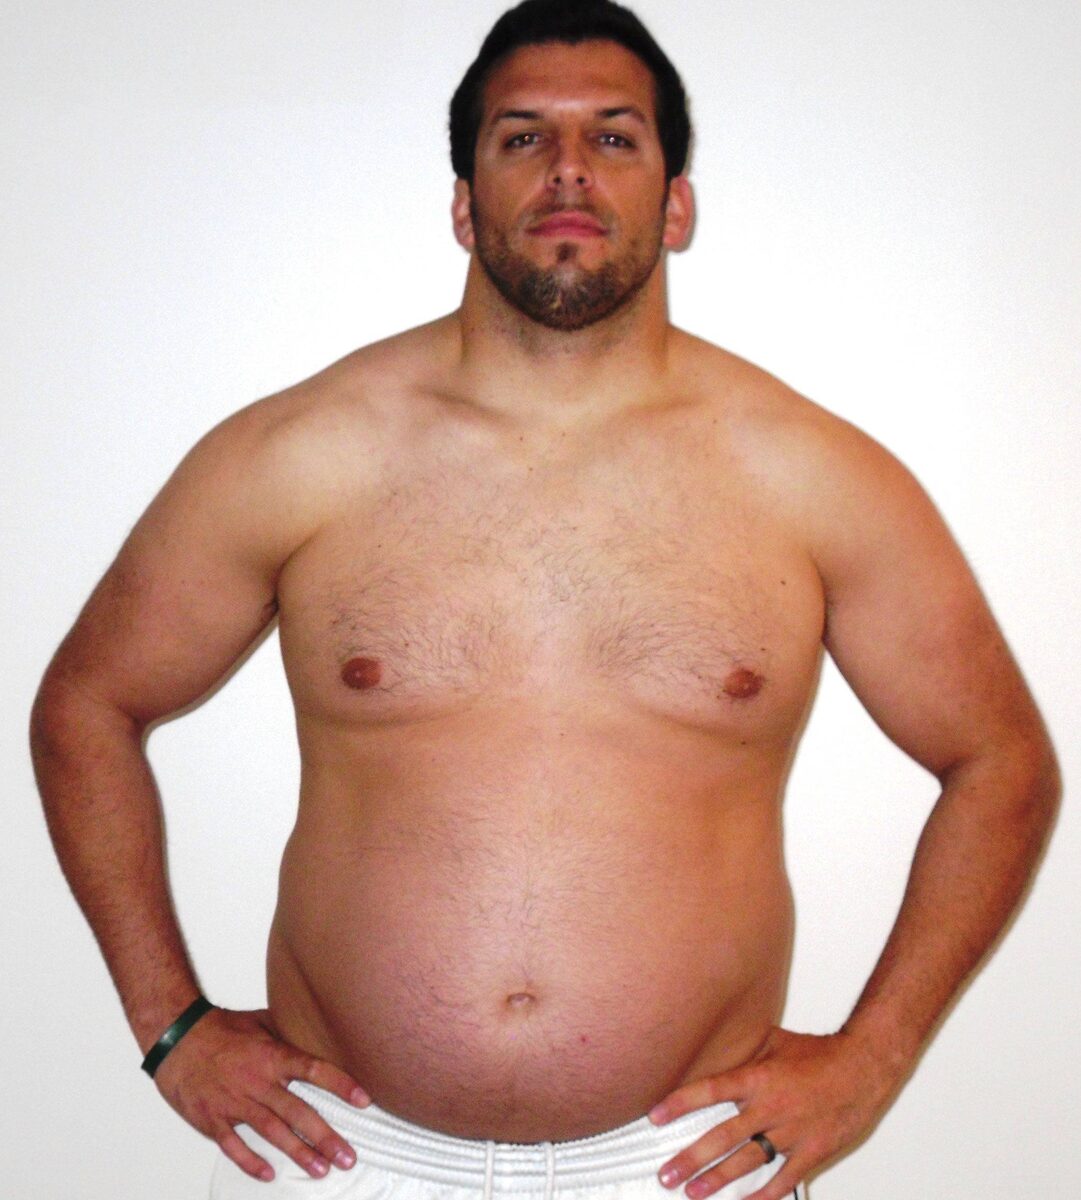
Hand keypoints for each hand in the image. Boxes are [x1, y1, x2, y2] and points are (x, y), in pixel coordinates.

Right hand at [152, 1006, 370, 1182]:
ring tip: (321, 1170)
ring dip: (298, 1153)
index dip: (340, 1084)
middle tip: (347, 1156)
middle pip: (298, 1112)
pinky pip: (234, 1146)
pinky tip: (269, 1174)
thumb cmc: (221, 1028)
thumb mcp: (260, 1021)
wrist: (177, 1038)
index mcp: (272, 1056)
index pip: (314, 1070)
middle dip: (325, 1137)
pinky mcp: (213, 1120)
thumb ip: (287, 1032)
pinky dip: (251, 1161)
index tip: (364, 1100)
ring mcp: (235, 1103)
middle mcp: (258, 1082)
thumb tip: (317, 1030)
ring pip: (272, 1133)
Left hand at [647, 1027, 900, 1199]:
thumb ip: (744, 1049)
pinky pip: (782, 1179)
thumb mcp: (774, 1041)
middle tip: (667, 1174)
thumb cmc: (819, 1053)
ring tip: (692, 1192)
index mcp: (758, 1077)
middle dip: (691, 1158)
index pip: (710, 1090)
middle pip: (722, 1137)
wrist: (863, 1067)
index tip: (654, 1117)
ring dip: (717, 1179)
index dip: (680, 1103)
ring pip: (747, 1162)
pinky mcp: (812, 1151)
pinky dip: (762, 1195)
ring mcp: (791, 1133)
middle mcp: (770, 1106)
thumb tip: (714, 1044)